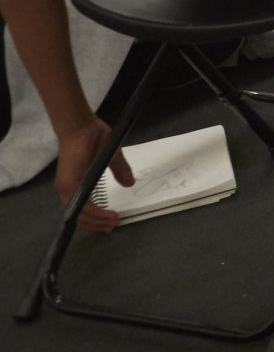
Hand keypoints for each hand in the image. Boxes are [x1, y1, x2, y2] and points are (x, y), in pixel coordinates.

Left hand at [55, 116, 130, 233]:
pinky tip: (106, 214)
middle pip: (79, 217)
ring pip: (79, 214)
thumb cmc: (93, 137)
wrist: (81, 125)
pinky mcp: (69, 184)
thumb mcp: (111, 157)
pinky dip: (93, 213)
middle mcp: (67, 189)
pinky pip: (80, 205)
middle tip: (114, 226)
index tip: (111, 221)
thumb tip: (129, 183)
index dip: (95, 219)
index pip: (81, 209)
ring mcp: (66, 188)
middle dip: (97, 224)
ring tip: (113, 222)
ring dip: (97, 221)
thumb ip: (119, 170)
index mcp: (75, 184)